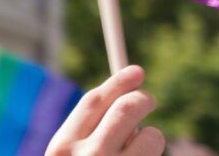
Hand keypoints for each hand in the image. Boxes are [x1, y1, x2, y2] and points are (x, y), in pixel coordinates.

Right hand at [46, 65, 165, 155]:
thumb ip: (88, 134)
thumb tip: (128, 90)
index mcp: (61, 149)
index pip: (93, 102)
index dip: (117, 82)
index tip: (136, 71)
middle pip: (126, 107)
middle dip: (142, 99)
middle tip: (149, 100)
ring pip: (150, 134)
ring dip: (150, 138)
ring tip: (138, 152)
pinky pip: (156, 153)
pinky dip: (153, 155)